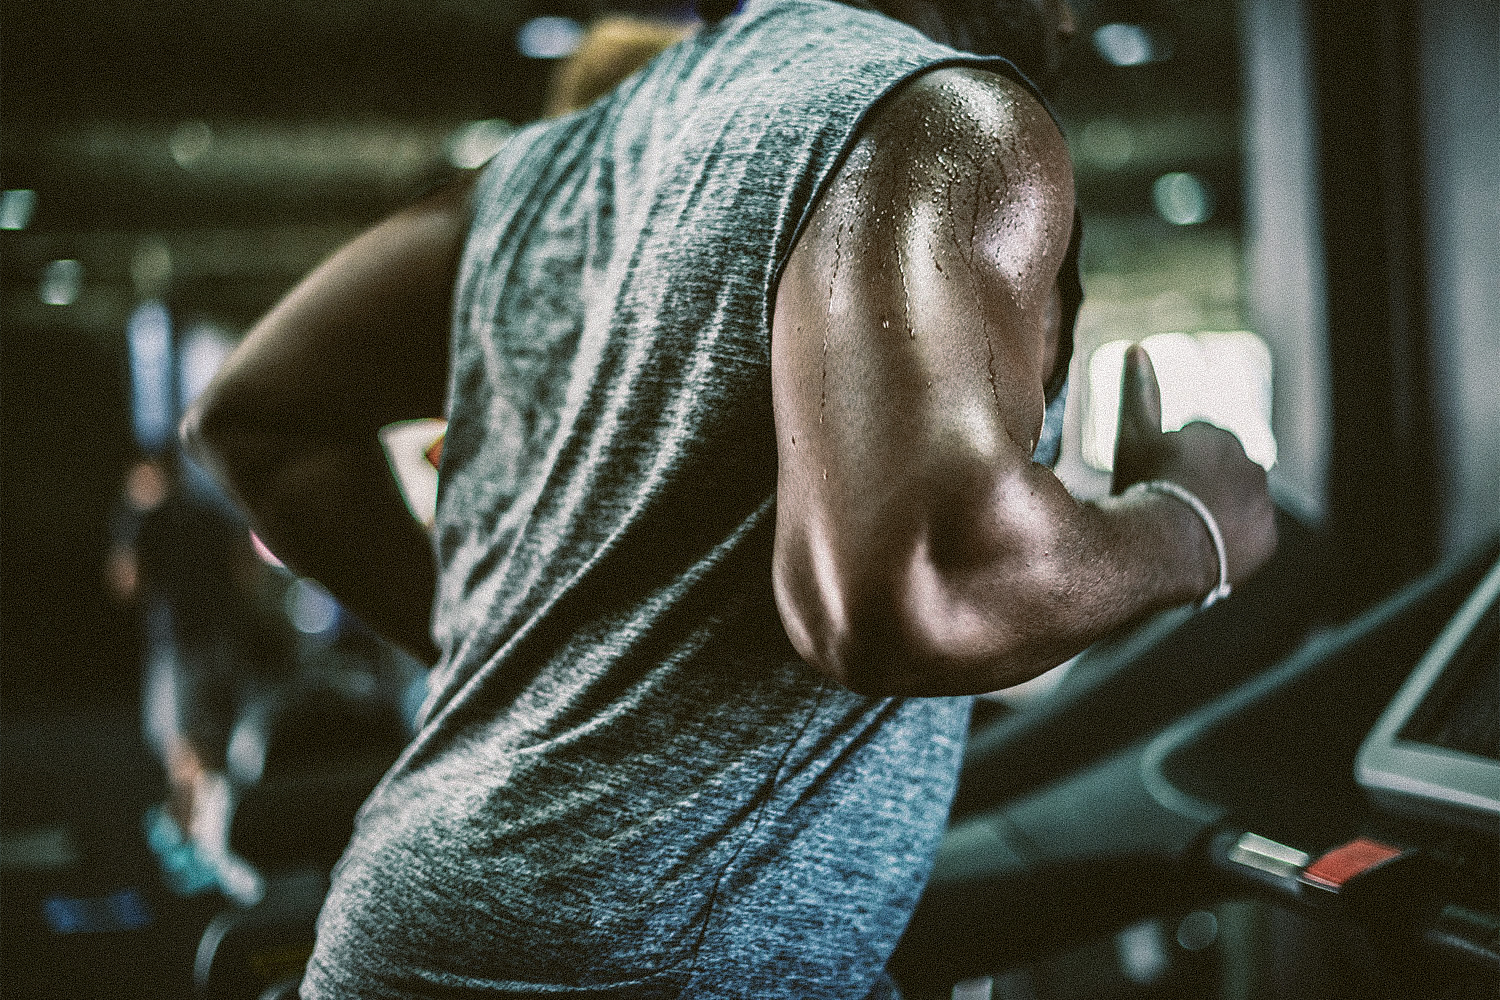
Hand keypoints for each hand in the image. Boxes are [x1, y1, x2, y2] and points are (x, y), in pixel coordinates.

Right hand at [1111, 344, 1275, 586]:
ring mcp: (1262, 503)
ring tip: (1186, 533)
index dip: (1172, 465)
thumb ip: (1139, 392)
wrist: (1162, 547)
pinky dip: (1233, 541)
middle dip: (1201, 486)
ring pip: (1237, 505)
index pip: (1196, 446)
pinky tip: (1204, 549)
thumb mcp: (1133, 436)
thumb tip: (1137, 347)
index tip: (1155, 482)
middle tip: (1169, 508)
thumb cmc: (1143, 486)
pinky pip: (1250, 537)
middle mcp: (1251, 464)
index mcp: (1219, 436)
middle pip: (1220, 475)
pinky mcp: (1267, 538)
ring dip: (1219, 513)